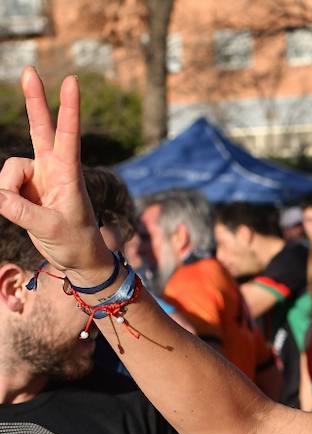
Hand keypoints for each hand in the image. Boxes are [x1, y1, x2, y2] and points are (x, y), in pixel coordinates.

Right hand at [0, 69, 108, 284]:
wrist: (77, 258)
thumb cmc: (75, 242)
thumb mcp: (51, 228)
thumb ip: (21, 211)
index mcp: (69, 173)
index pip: (69, 135)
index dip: (68, 108)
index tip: (72, 81)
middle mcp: (53, 168)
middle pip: (40, 128)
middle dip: (34, 100)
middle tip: (29, 69)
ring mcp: (37, 176)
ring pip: (7, 172)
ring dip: (8, 193)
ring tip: (29, 214)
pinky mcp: (24, 188)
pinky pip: (3, 188)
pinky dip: (5, 201)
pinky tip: (19, 212)